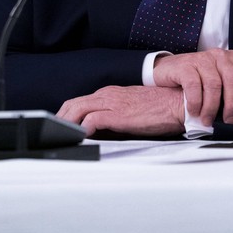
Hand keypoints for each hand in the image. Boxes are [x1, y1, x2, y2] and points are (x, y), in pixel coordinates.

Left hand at [56, 86, 184, 136]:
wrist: (177, 104)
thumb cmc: (159, 109)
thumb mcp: (131, 110)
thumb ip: (114, 117)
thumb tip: (99, 131)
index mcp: (110, 93)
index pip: (80, 102)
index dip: (67, 114)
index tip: (61, 127)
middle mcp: (107, 95)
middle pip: (73, 104)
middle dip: (60, 118)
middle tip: (55, 133)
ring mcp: (112, 103)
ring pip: (77, 109)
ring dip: (67, 124)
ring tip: (63, 137)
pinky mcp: (118, 114)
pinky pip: (92, 120)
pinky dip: (82, 129)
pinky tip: (80, 139)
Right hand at [153, 49, 232, 125]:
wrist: (169, 71)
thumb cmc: (199, 80)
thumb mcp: (219, 81)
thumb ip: (232, 91)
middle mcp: (220, 56)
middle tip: (229, 121)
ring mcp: (202, 58)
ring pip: (214, 85)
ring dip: (212, 107)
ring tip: (207, 120)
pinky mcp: (185, 65)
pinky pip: (194, 85)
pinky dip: (196, 102)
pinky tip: (194, 111)